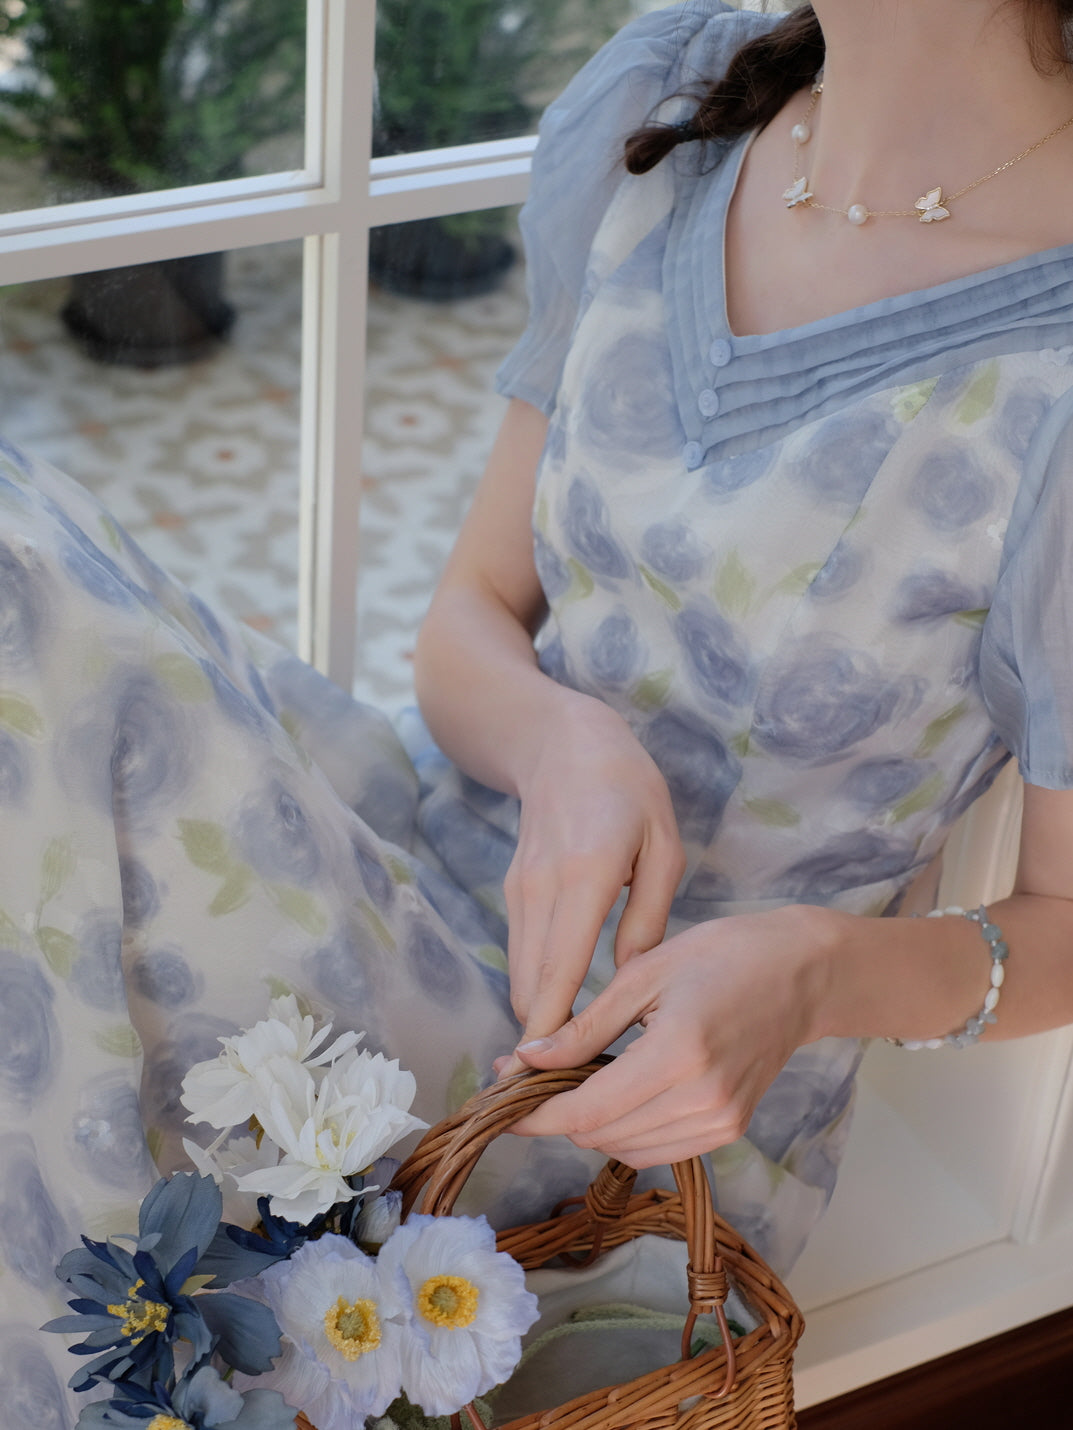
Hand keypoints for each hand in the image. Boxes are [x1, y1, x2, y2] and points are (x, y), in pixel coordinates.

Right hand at [496, 690, 685, 1075]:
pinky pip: (521, 952)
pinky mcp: (513, 889)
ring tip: (567, 1068)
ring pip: (521, 973)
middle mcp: (543, 887)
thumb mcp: (662, 846)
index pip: (562, 968)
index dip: (555, 1029)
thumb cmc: (628, 790)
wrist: (562, 743)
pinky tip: (561, 1013)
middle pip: (531, 983)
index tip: (559, 1080)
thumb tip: (633, 982)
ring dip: (538, 1018)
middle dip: (542, 1042)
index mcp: (588, 875)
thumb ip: (649, 917)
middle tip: (565, 1096)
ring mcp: (521, 889)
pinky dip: (537, 987)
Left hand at [506, 906, 832, 1167]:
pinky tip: (619, 1091)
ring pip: (624, 1149)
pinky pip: (656, 1149)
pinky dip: (626, 1130)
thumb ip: (585, 1026)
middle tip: (533, 1074)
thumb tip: (527, 1059)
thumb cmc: (722, 956)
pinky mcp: (729, 1129)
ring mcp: (720, 1121)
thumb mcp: (645, 974)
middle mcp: (701, 1099)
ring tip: (578, 1078)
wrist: (801, 975)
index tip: (501, 1101)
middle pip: (600, 1135)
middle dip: (557, 1113)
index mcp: (677, 1054)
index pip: (586, 1111)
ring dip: (591, 1124)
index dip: (535, 1114)